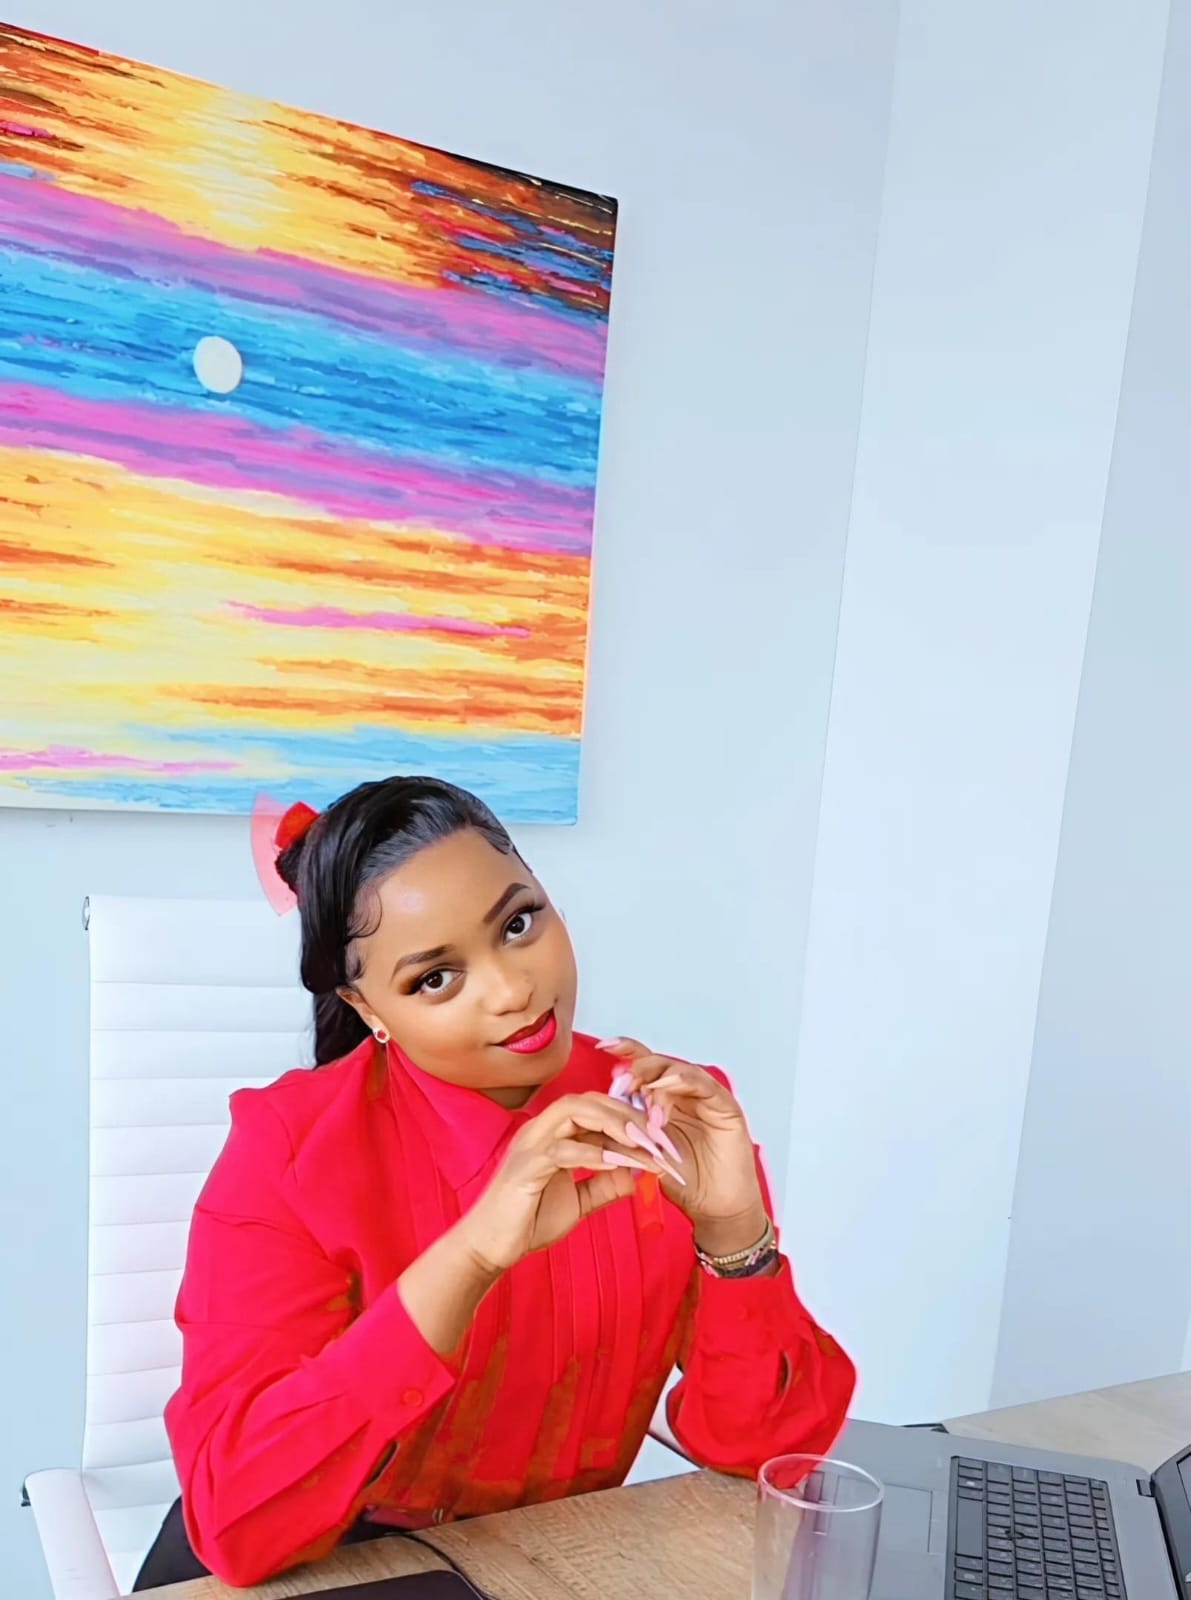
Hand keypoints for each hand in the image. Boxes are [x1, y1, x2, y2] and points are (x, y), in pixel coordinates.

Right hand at [457, 1092, 677, 1273]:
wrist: (490, 1247)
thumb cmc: (528, 1221)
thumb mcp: (578, 1202)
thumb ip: (604, 1185)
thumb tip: (636, 1175)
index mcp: (554, 1133)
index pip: (596, 1108)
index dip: (630, 1116)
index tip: (660, 1136)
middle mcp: (541, 1130)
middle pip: (588, 1100)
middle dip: (627, 1113)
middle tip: (658, 1135)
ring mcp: (531, 1144)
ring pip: (574, 1111)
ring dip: (612, 1123)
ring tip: (642, 1142)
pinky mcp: (525, 1166)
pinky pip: (562, 1149)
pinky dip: (592, 1153)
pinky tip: (618, 1164)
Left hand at [601, 1039, 768, 1255]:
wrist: (715, 1210)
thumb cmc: (685, 1182)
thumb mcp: (644, 1152)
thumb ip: (626, 1129)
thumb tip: (598, 1111)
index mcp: (667, 1100)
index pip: (646, 1067)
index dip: (626, 1052)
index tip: (603, 1046)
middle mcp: (687, 1094)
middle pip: (662, 1064)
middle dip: (638, 1067)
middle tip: (621, 1081)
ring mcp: (708, 1097)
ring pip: (680, 1070)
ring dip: (657, 1077)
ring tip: (640, 1091)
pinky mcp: (726, 1106)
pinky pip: (703, 1085)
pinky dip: (682, 1083)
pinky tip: (664, 1089)